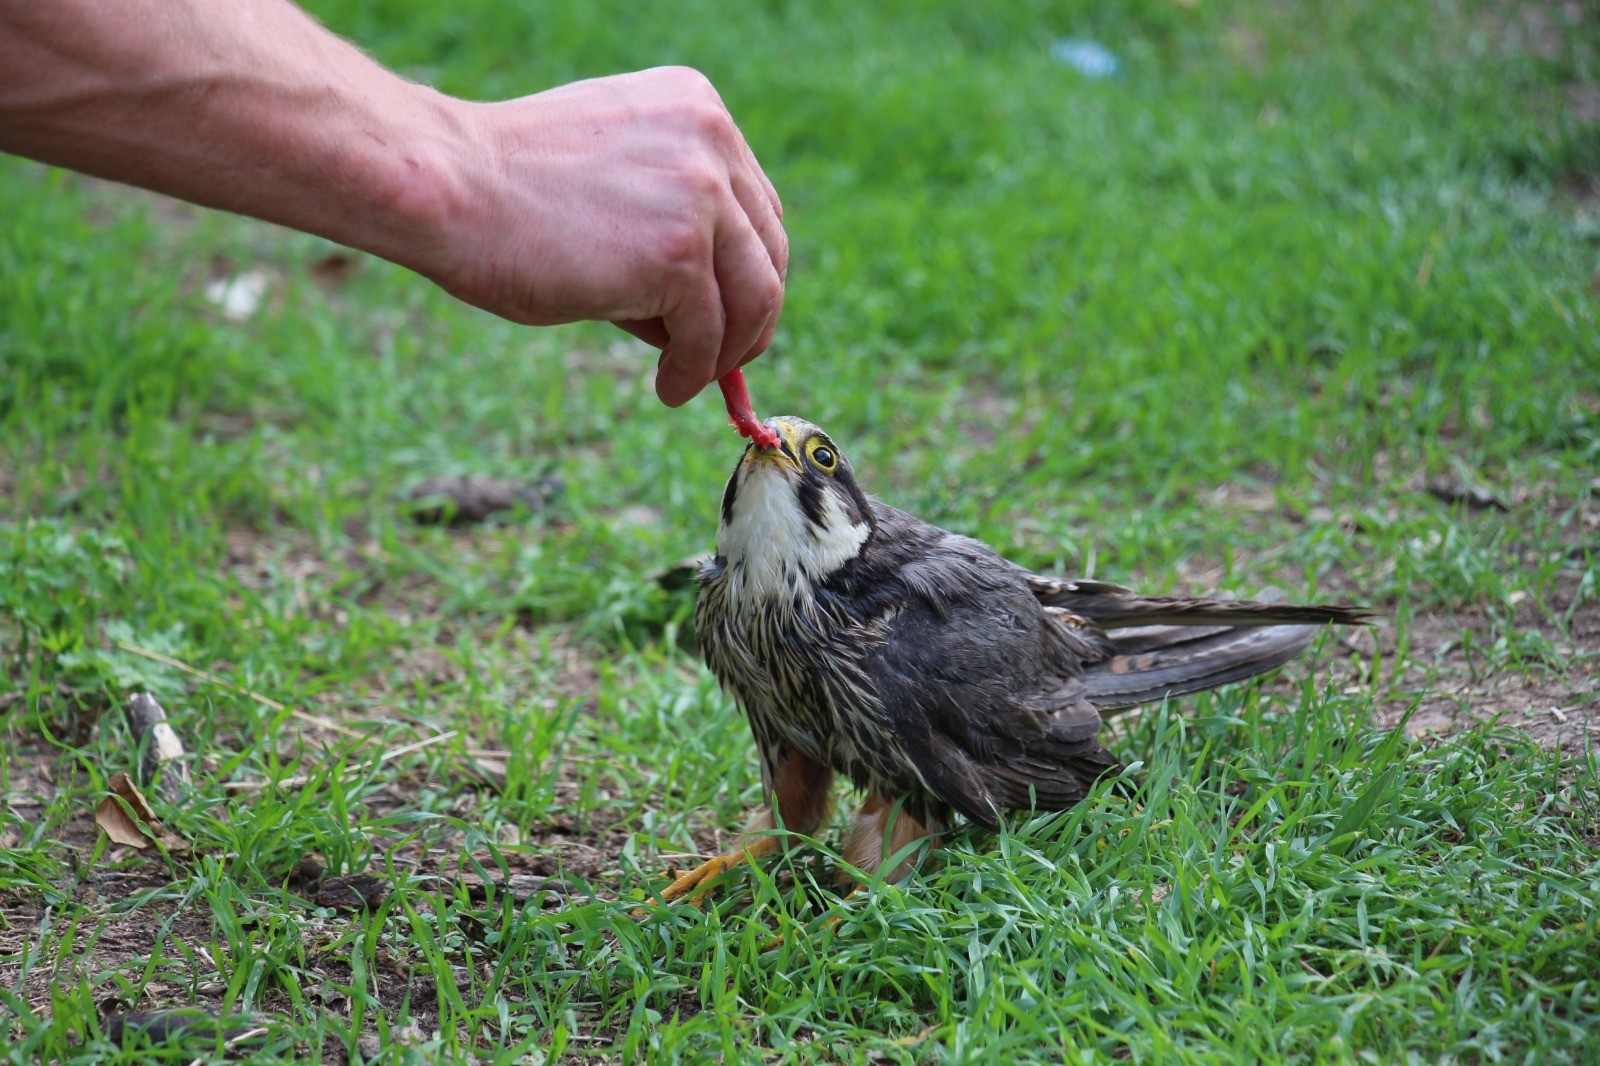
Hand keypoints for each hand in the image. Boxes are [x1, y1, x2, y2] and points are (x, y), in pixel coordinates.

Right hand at [421, 67, 788, 406]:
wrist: (445, 187)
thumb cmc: (503, 189)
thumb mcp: (608, 179)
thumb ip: (666, 218)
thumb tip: (711, 314)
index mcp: (695, 107)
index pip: (754, 205)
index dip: (748, 268)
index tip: (729, 312)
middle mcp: (711, 140)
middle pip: (769, 251)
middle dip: (751, 317)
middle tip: (724, 359)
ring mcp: (701, 195)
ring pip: (754, 297)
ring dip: (728, 352)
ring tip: (691, 380)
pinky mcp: (679, 254)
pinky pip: (708, 333)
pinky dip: (693, 371)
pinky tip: (668, 386)